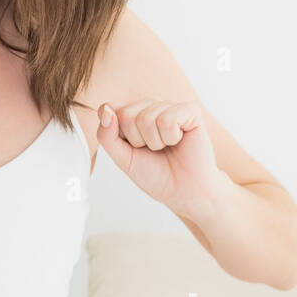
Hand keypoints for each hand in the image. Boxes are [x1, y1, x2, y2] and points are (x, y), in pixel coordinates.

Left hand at [96, 98, 222, 217]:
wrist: (184, 191)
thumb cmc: (155, 174)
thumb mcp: (122, 158)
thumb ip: (107, 135)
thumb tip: (106, 110)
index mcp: (132, 113)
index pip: (108, 109)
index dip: (117, 135)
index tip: (133, 148)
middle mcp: (149, 105)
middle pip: (125, 114)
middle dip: (136, 140)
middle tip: (153, 150)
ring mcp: (169, 105)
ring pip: (146, 118)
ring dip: (155, 142)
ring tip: (166, 147)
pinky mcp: (190, 110)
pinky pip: (167, 119)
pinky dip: (171, 138)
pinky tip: (179, 141)